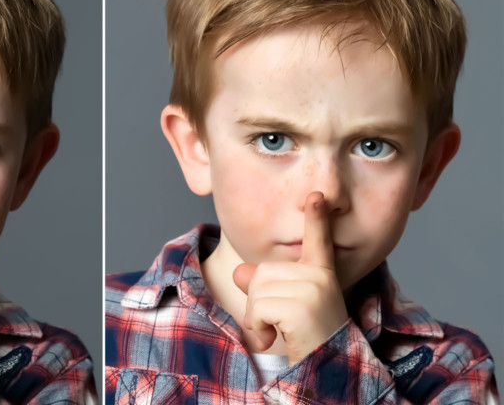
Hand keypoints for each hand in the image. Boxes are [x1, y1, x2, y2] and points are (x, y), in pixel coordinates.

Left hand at [233, 191, 348, 365]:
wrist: (325, 371)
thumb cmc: (307, 339)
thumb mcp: (285, 308)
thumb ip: (263, 286)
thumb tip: (240, 271)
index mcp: (321, 275)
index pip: (318, 240)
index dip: (316, 217)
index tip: (316, 195)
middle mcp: (320, 278)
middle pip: (262, 272)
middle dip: (258, 301)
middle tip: (279, 322)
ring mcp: (312, 290)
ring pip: (256, 291)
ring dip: (256, 317)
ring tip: (279, 331)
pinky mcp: (301, 306)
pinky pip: (256, 308)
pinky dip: (257, 328)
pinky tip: (276, 338)